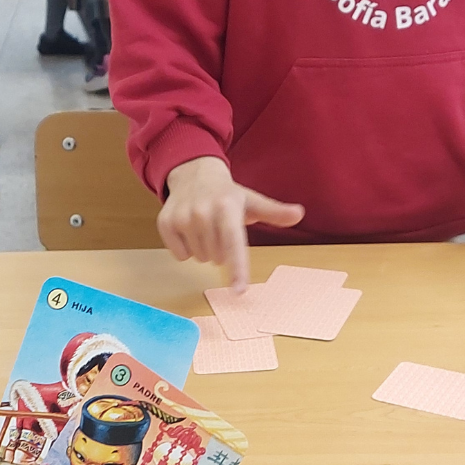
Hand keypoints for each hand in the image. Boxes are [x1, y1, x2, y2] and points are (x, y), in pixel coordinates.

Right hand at [160, 156, 303, 290]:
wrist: (193, 173)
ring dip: (204, 249)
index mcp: (227, 207)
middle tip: (219, 229)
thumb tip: (299, 214)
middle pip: (216, 258)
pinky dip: (185, 248)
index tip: (240, 291)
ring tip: (204, 227)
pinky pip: (180, 255)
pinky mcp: (165, 223)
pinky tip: (188, 229)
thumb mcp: (251, 200)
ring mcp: (182, 217)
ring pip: (199, 258)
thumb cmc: (226, 194)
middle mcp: (203, 212)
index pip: (234, 245)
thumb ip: (274, 212)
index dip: (237, 269)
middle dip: (220, 250)